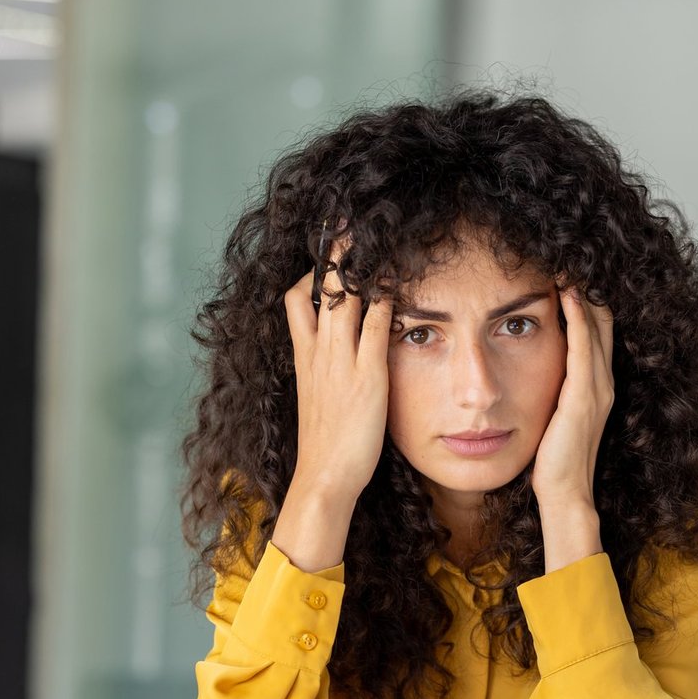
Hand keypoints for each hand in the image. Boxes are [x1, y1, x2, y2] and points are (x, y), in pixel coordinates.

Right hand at [281, 233, 394, 506]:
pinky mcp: (368, 375)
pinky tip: (400, 279)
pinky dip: (386, 298)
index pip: (297, 299)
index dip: (311, 271)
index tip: (324, 250)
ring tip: (374, 232)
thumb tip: (334, 359)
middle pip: (322, 286)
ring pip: (345, 297)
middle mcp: (319, 352)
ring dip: (359, 264)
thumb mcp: (317, 401)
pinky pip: (376, 325)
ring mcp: (342, 361)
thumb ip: (324, 374)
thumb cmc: (326, 446)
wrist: (323, 478)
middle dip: (334, 251)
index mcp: (305, 358)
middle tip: (347, 220)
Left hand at [531, 286, 614, 509]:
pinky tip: (569, 295)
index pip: (597, 331)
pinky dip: (578, 320)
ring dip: (585, 294)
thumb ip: (553, 390)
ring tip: (569, 264)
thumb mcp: (554, 416)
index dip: (587, 300)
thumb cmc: (554, 460)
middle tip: (570, 256)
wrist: (565, 494)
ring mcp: (597, 390)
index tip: (567, 272)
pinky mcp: (583, 398)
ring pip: (596, 328)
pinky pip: (583, 349)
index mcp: (597, 386)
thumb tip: (531, 369)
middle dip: (588, 288)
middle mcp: (603, 383)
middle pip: (603, 321)